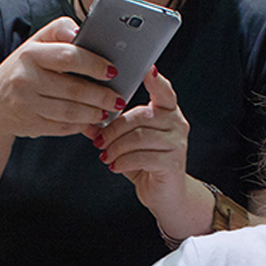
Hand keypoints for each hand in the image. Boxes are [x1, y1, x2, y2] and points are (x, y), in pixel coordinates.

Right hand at [0, 16, 124, 138]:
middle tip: (118, 98)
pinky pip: (62, 126)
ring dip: (93, 113)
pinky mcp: (30, 125)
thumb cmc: (21, 70)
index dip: (94, 64)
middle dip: (100, 95)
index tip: (112, 70)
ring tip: (108, 111)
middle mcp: (25, 79)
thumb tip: (84, 31)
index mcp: (29, 54)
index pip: (68, 56)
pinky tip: (90, 122)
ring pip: (70, 111)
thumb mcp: (34, 44)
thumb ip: (59, 32)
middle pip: (73, 88)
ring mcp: (26, 104)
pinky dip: (80, 125)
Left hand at [87, 67, 190, 223]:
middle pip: (140, 116)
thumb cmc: (146, 164)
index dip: (156, 80)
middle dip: (114, 129)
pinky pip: (142, 156)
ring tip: (105, 156)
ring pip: (139, 137)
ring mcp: (177, 143)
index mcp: (167, 113)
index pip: (164, 91)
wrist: (165, 196)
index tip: (147, 69)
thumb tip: (88, 120)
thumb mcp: (129, 143)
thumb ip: (114, 129)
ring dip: (116, 147)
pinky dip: (123, 161)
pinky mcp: (172, 162)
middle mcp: (176, 124)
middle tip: (99, 141)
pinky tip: (115, 166)